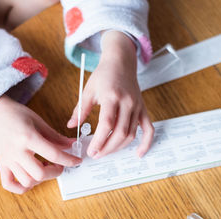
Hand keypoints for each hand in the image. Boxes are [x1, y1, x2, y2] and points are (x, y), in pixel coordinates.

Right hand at [0, 95, 81, 193]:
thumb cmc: (15, 114)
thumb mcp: (38, 121)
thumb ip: (55, 136)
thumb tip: (71, 144)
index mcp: (28, 138)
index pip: (53, 154)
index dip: (69, 159)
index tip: (76, 161)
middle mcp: (17, 151)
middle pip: (40, 173)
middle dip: (55, 172)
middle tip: (60, 165)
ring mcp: (8, 160)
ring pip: (27, 181)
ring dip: (40, 179)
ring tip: (44, 168)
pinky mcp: (1, 164)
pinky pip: (9, 184)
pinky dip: (21, 187)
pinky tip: (30, 179)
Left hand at [67, 31, 153, 158]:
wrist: (121, 62)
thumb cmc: (103, 75)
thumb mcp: (88, 90)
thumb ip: (80, 109)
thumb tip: (71, 126)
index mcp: (112, 96)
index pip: (107, 124)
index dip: (99, 141)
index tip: (91, 150)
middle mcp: (127, 102)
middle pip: (120, 132)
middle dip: (107, 148)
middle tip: (95, 154)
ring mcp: (137, 106)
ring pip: (131, 134)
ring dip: (119, 147)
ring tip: (106, 152)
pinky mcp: (143, 109)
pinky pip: (148, 129)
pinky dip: (146, 143)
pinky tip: (139, 153)